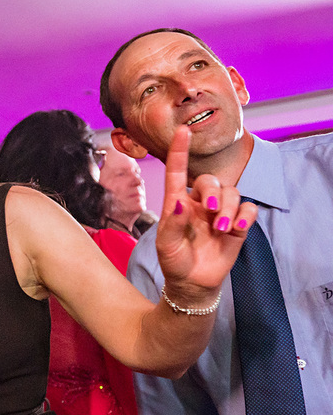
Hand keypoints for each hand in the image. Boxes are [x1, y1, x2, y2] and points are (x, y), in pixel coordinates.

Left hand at [155, 127, 255, 303]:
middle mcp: (199, 203)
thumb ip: (172, 224)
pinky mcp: (237, 225)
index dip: (180, 151)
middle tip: (211, 212)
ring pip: (232, 193)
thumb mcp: (166, 245)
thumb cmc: (174, 261)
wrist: (192, 283)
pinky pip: (248, 209)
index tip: (182, 130)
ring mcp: (219, 213)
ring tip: (222, 230)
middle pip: (212, 181)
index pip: (178, 172)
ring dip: (229, 209)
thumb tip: (181, 203)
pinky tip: (237, 229)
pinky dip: (245, 216)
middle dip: (214, 192)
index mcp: (178, 202)